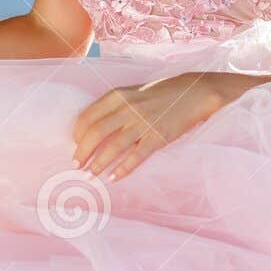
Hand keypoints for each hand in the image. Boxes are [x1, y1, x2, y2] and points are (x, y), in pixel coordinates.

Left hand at [72, 71, 229, 179]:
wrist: (194, 93)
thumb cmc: (162, 93)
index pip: (88, 116)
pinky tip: (114, 177)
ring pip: (113, 147)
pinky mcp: (158, 136)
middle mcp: (128, 108)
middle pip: (96, 133)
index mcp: (118, 95)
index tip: (75, 145)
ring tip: (91, 174)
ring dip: (99, 163)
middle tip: (78, 164)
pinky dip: (123, 169)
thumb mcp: (134, 92)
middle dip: (83, 152)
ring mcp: (143, 122)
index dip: (78, 134)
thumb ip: (115, 106)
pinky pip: (136, 156)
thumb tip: (94, 127)